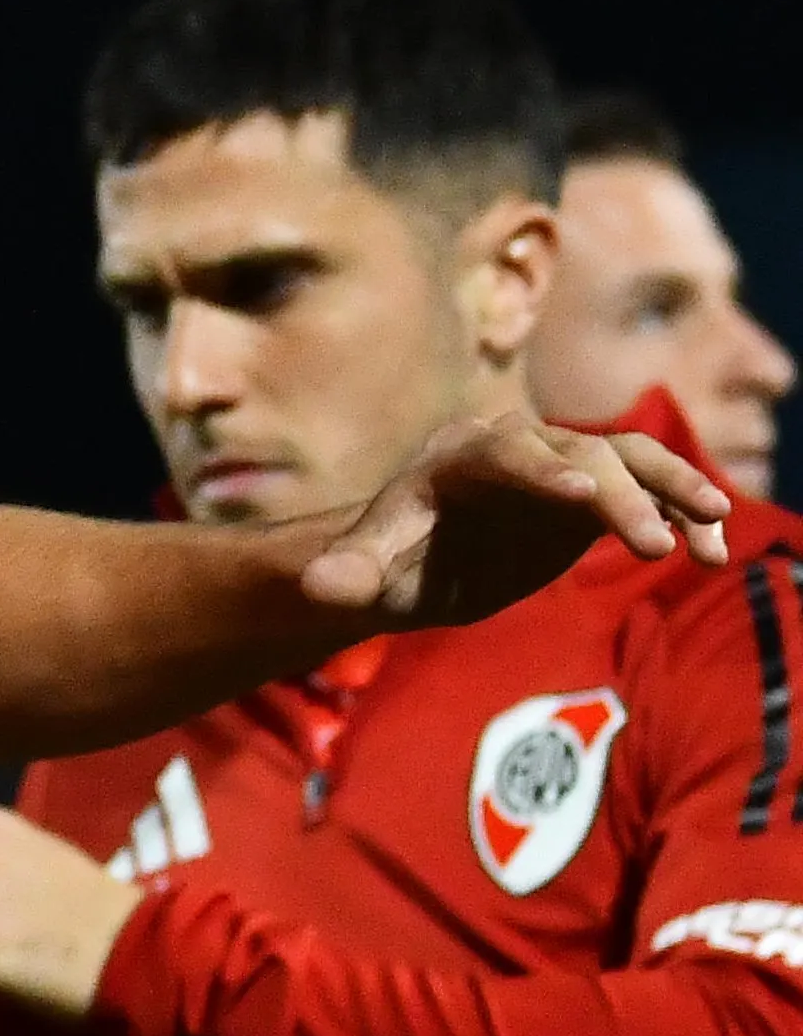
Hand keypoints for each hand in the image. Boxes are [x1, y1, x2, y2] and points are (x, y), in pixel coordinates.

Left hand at [302, 413, 726, 623]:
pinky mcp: (596, 494)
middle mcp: (520, 448)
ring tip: (713, 533)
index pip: (505, 456)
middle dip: (617, 496)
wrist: (419, 563)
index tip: (581, 497)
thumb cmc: (389, 563)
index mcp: (459, 457)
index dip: (542, 473)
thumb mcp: (369, 573)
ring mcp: (564, 466)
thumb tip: (320, 587)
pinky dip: (684, 515)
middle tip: (652, 546)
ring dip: (673, 490)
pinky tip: (715, 553)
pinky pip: (651, 493)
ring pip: (630, 461)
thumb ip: (351, 575)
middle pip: (580, 456)